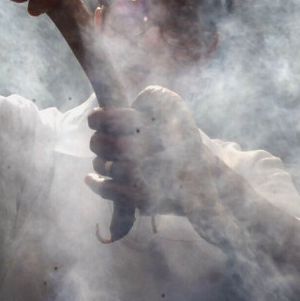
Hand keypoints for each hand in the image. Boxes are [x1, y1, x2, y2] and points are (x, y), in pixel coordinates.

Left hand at [85, 86, 221, 220]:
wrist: (208, 182)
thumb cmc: (186, 145)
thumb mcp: (174, 112)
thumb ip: (149, 104)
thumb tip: (110, 111)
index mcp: (152, 125)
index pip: (110, 119)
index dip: (97, 119)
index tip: (94, 120)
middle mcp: (145, 148)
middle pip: (102, 143)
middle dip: (97, 143)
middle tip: (99, 143)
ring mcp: (142, 174)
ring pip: (103, 166)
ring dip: (100, 164)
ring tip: (103, 162)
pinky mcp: (140, 197)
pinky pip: (107, 188)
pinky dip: (97, 184)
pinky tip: (91, 179)